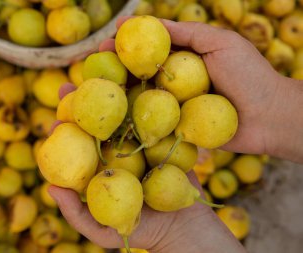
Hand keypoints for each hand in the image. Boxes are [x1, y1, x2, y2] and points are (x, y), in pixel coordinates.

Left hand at [49, 79, 244, 252]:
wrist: (184, 228)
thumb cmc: (143, 232)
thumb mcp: (104, 231)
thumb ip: (77, 213)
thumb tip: (50, 188)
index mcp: (101, 166)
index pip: (79, 142)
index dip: (67, 125)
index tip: (57, 112)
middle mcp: (118, 149)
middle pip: (100, 119)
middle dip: (86, 96)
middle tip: (76, 77)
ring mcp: (141, 141)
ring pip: (126, 109)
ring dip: (117, 86)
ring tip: (109, 63)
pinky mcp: (164, 137)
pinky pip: (157, 115)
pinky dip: (150, 95)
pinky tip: (146, 74)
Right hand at [101, 17, 302, 162]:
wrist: (268, 117)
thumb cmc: (248, 75)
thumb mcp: (219, 42)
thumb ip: (186, 33)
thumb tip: (149, 21)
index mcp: (183, 61)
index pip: (149, 49)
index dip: (127, 43)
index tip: (108, 38)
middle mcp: (174, 83)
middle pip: (138, 73)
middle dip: (115, 66)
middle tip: (95, 60)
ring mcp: (173, 107)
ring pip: (140, 98)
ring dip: (116, 92)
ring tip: (95, 86)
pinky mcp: (175, 128)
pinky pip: (151, 123)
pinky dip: (131, 119)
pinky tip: (111, 115)